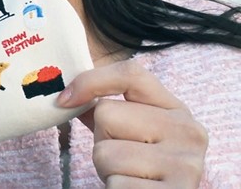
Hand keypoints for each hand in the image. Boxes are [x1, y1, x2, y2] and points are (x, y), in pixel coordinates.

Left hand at [57, 60, 207, 187]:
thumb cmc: (141, 172)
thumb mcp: (131, 135)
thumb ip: (110, 111)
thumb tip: (69, 92)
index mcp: (177, 111)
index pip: (131, 74)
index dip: (90, 81)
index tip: (64, 100)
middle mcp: (188, 132)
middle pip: (106, 114)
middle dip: (101, 140)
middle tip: (122, 161)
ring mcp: (185, 165)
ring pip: (105, 152)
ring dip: (106, 170)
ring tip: (128, 178)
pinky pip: (115, 184)